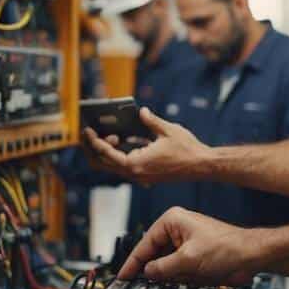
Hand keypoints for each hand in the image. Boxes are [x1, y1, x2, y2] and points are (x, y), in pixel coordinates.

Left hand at [83, 108, 210, 185]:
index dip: (94, 141)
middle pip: (103, 164)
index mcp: (136, 164)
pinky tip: (121, 139)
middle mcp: (135, 173)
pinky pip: (123, 165)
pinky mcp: (144, 174)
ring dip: (105, 151)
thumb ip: (151, 121)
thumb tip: (141, 112)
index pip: (106, 154)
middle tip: (89, 134)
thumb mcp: (168, 130)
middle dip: (93, 149)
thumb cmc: (187, 149)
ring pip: (112, 166)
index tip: (87, 130)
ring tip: (107, 134)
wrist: (201, 166)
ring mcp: (139, 176)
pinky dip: (117, 154)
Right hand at [119, 207, 259, 285]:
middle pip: (153, 253)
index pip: (145, 243)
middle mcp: (177, 229)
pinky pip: (177, 267)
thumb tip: (146, 274)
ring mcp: (185, 242)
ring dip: (164, 276)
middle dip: (149, 270)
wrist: (252, 256)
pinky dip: (175, 277)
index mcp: (172, 220)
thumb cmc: (226, 249)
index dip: (133, 262)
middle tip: (135, 287)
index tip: (123, 277)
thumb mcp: (188, 260)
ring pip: (165, 263)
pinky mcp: (194, 255)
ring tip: (156, 288)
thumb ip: (163, 268)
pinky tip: (174, 286)